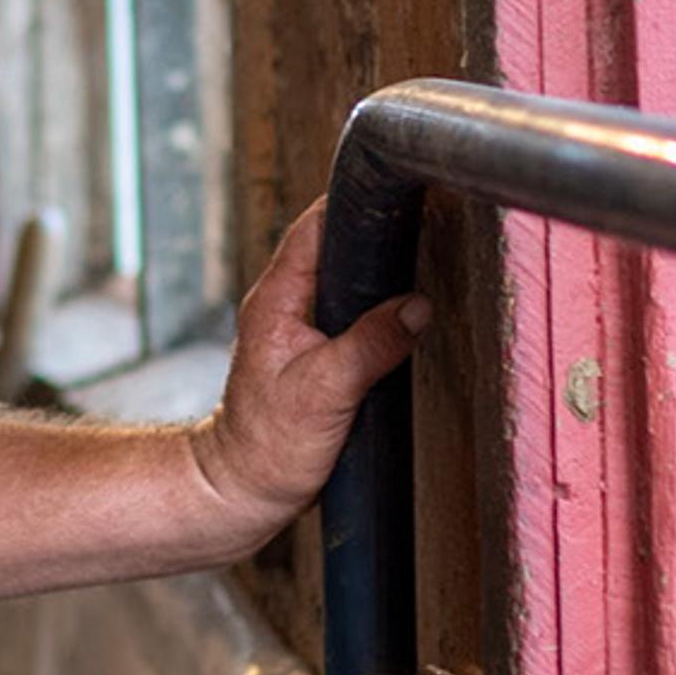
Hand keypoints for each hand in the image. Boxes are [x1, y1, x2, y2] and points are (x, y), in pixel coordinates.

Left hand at [189, 200, 430, 528]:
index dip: (353, 201)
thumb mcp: (326, 392)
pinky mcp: (316, 355)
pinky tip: (409, 311)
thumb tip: (418, 308)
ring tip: (431, 257)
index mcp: (277, 299)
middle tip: (431, 217)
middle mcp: (286, 305)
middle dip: (380, 232)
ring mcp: (300, 329)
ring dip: (383, 272)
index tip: (397, 185)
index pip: (315, 227)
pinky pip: (353, 314)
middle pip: (336, 248)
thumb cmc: (270, 445)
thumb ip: (371, 345)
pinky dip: (380, 307)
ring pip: (347, 282)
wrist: (244, 490)